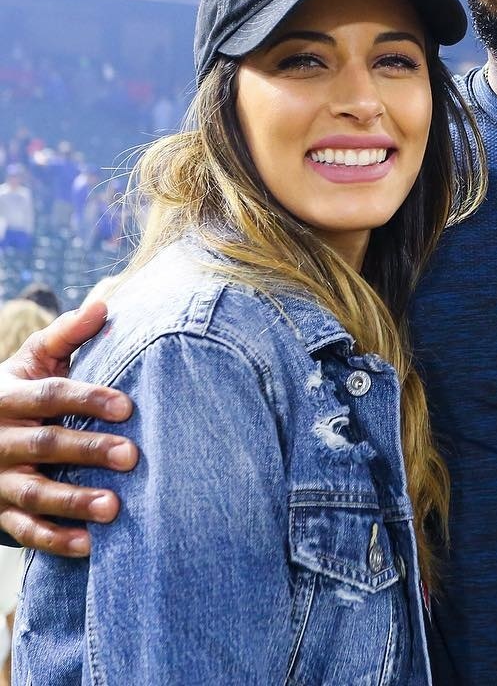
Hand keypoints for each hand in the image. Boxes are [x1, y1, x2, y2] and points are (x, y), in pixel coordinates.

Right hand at [0, 301, 136, 555]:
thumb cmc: (19, 390)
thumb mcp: (32, 360)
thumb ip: (66, 335)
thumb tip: (103, 304)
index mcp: (7, 396)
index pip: (49, 396)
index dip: (87, 399)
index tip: (128, 406)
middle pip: (45, 444)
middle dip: (87, 450)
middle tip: (132, 455)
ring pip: (32, 492)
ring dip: (73, 502)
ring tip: (114, 507)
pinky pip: (24, 531)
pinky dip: (54, 540)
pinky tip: (88, 545)